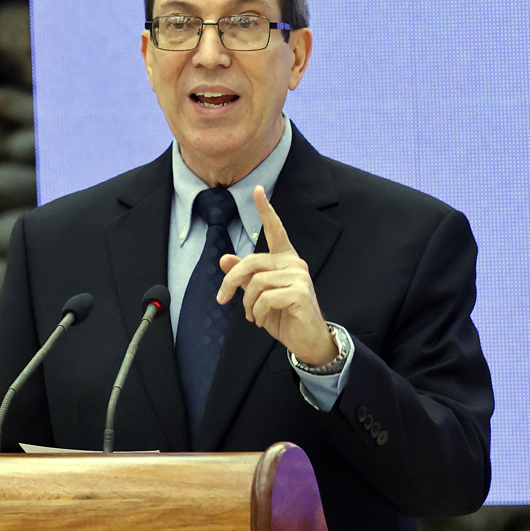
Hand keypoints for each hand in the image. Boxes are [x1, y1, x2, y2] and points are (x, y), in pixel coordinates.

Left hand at [216, 186, 337, 366]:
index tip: (257, 190)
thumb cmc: (284, 314)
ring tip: (251, 316)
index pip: (276, 230)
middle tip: (222, 299)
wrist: (307, 340)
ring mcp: (299, 277)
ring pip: (256, 282)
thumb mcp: (259, 294)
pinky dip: (257, 312)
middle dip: (231, 281)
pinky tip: (261, 320)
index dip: (266, 210)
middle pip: (252, 262)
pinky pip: (265, 298)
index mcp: (285, 259)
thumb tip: (224, 258)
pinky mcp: (300, 293)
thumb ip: (244, 275)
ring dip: (246, 304)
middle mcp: (294, 263)